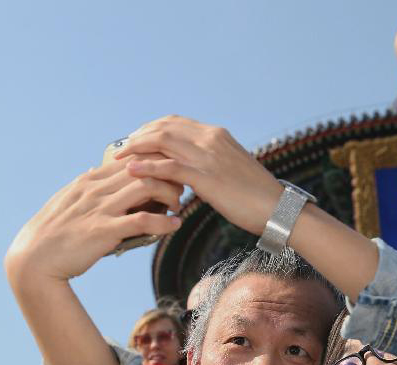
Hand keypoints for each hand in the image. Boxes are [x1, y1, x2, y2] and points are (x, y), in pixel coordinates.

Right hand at [5, 155, 182, 282]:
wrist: (33, 259)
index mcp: (90, 180)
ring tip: (178, 204)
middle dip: (168, 174)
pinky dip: (164, 222)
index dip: (156, 160)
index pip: (131, 158)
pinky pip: (141, 220)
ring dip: (170, 194)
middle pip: (143, 167)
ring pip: (146, 186)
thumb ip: (88, 188)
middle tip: (182, 187)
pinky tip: (175, 225)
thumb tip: (96, 170)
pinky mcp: (103, 231)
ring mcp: (99, 208)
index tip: (171, 171)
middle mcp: (96, 189)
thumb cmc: (55, 233)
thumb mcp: (70, 202)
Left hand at [116, 115, 282, 234]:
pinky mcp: (206, 177)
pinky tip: (131, 172)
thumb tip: (194, 171)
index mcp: (217, 135)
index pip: (174, 122)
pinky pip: (168, 167)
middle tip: (120, 149)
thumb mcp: (233, 170)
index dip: (149, 129)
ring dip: (135, 148)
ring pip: (161, 141)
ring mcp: (208, 157)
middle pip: (162, 127)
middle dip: (137, 136)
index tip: (135, 140)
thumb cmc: (257, 197)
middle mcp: (211, 139)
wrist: (278, 209)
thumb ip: (212, 164)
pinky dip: (146, 167)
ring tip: (118, 158)